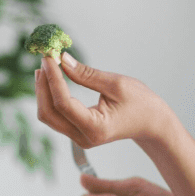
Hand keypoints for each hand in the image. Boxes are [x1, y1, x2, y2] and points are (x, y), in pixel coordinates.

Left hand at [35, 53, 165, 148]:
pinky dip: (50, 96)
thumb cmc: (140, 103)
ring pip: (49, 116)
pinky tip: (51, 79)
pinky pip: (56, 115)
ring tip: (46, 66)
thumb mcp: (116, 84)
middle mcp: (83, 137)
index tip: (49, 57)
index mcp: (95, 128)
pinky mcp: (77, 132)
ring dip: (43, 91)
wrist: (152, 123)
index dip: (52, 79)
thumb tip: (63, 60)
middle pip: (48, 113)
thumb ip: (86, 74)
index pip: (63, 103)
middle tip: (44, 60)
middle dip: (42, 86)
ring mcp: (79, 138)